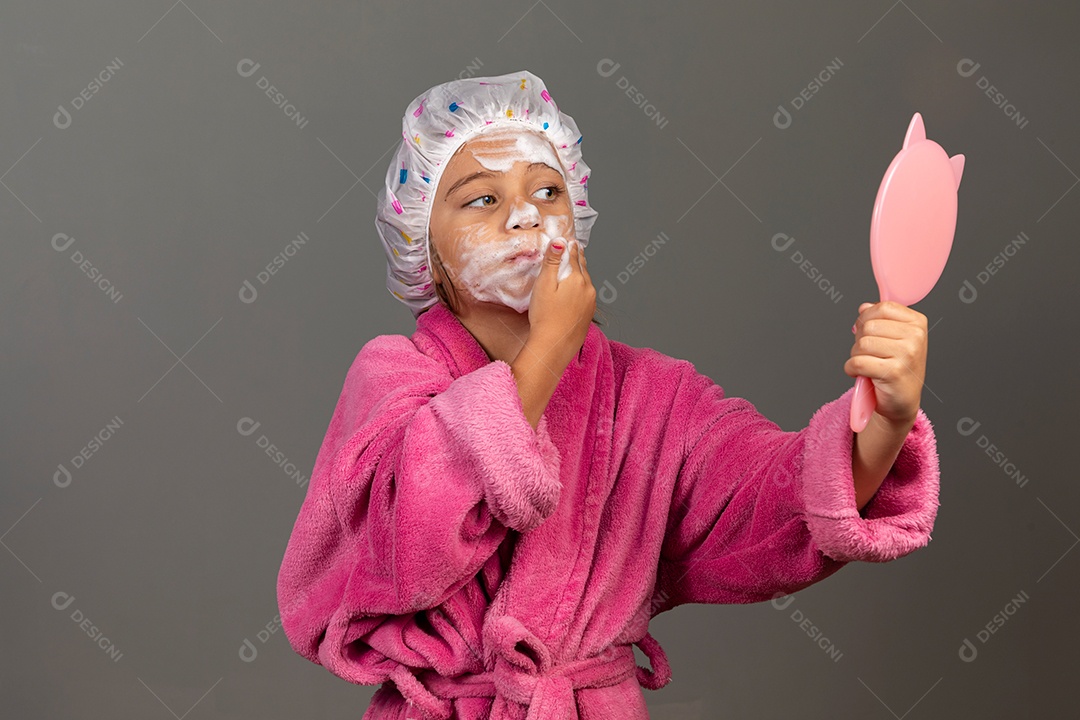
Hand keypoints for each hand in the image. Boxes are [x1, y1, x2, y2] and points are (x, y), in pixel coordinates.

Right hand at [527, 239, 594, 362]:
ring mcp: (590, 303)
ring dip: (581, 274)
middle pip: (582, 269)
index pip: (574, 257)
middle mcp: (588, 289)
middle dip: (578, 259)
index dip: (570, 248)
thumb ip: (552, 261)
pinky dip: (582, 289)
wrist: (554, 345)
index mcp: (577, 279)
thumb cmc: (545, 316)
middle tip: (576, 249)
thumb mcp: (544, 284)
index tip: (570, 241)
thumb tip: (559, 242)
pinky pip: (586, 296)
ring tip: (576, 268)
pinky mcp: (588, 316)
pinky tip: (576, 292)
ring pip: (586, 283)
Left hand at [844, 300, 926, 426]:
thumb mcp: (893, 339)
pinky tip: (861, 374)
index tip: (869, 332)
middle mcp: (916, 337)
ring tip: (868, 364)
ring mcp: (907, 354)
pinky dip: (852, 369)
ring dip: (856, 355)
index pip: (882, 308)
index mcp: (917, 323)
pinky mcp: (894, 372)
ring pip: (862, 343)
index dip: (867, 318)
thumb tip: (864, 307)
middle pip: (869, 326)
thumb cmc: (896, 368)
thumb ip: (880, 320)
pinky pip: (858, 362)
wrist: (902, 400)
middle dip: (860, 340)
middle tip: (869, 353)